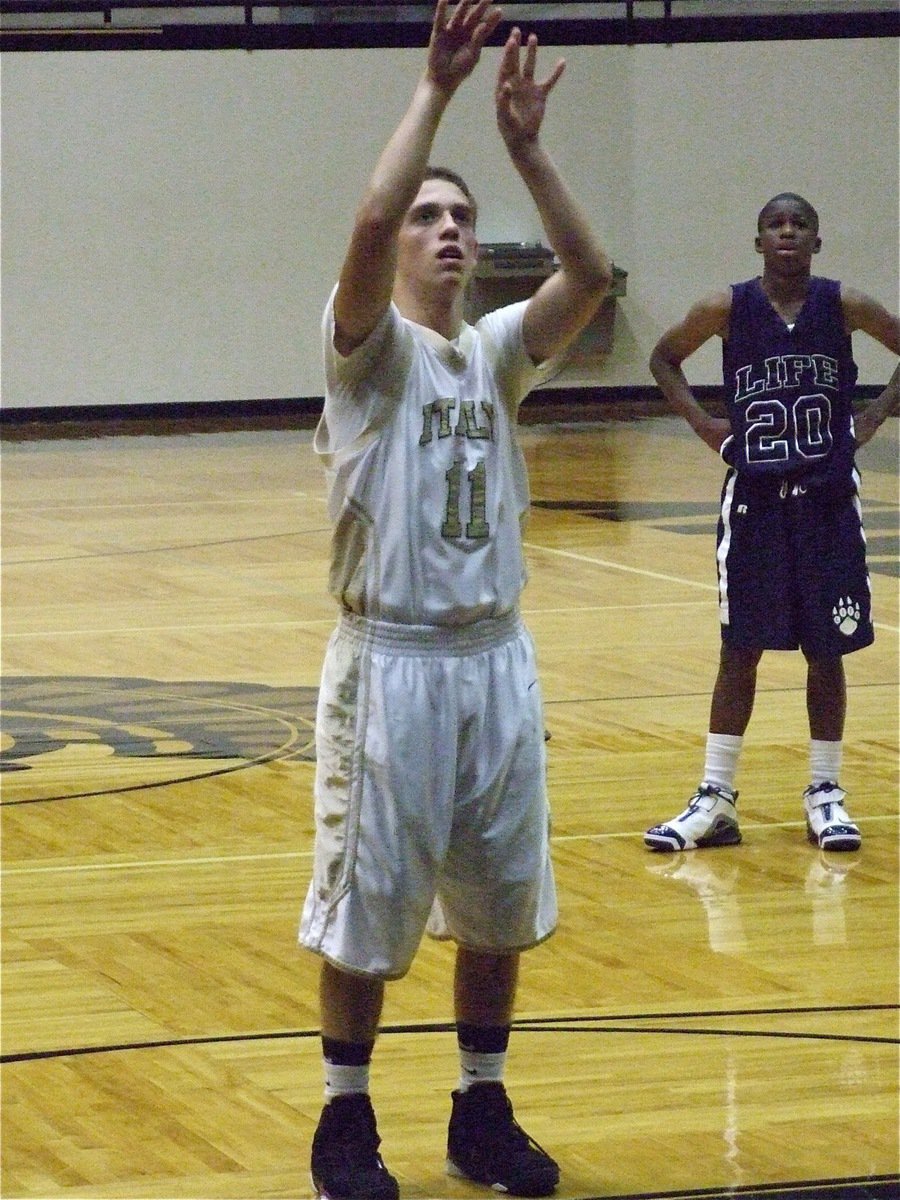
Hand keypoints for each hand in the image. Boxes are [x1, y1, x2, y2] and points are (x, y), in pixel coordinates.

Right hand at [427, 0, 502, 95]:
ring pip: (459, 14)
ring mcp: (452, 30)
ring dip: (464, 3)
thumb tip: (483, 25)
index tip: (500, 11)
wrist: (443, 79)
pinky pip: (440, 18)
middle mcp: (464, 31)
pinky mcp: (439, 32)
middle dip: (481, 5)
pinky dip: (441, 8)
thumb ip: (478, 40)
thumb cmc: (459, 70)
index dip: (492, 19)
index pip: (485, 27)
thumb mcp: (472, 56)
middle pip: (474, 16)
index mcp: (475, 39)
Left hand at [495, 27, 564, 151]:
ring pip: (530, 66)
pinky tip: (562, 62)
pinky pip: (550, 81)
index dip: (508, 55)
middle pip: (515, 62)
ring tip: (533, 37)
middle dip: (515, 47)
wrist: (523, 140)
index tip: (511, 42)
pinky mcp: (540, 95)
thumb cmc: (510, 130)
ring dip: (531, 52)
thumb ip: (504, 101)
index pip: (505, 67)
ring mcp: (528, 88)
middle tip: (516, 31)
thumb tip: (506, 85)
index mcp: (504, 87)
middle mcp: (515, 84)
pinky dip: (556, 73)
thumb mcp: (505, 116)